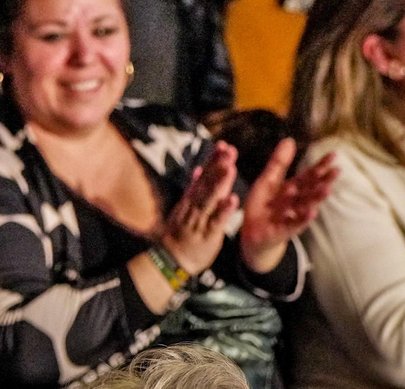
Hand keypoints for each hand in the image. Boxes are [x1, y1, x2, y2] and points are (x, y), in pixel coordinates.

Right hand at [160, 141, 239, 274]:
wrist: (172, 259)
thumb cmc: (183, 233)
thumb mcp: (186, 207)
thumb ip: (194, 189)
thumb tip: (199, 169)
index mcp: (192, 199)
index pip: (203, 175)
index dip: (213, 160)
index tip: (223, 145)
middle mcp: (194, 206)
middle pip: (207, 183)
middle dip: (218, 166)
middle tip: (229, 150)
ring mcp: (200, 219)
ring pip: (210, 199)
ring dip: (220, 183)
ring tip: (230, 168)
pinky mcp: (207, 234)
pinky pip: (216, 221)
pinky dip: (224, 210)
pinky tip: (233, 200)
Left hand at [238, 139, 337, 272]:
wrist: (253, 232)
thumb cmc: (263, 204)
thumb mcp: (268, 180)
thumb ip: (279, 163)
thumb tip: (290, 140)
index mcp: (294, 188)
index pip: (310, 175)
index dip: (321, 165)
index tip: (334, 154)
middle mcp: (297, 201)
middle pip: (312, 189)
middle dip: (324, 180)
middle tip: (337, 171)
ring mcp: (293, 216)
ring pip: (307, 205)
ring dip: (317, 198)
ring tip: (327, 188)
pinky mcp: (285, 229)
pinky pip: (295, 223)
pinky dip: (303, 218)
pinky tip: (312, 212)